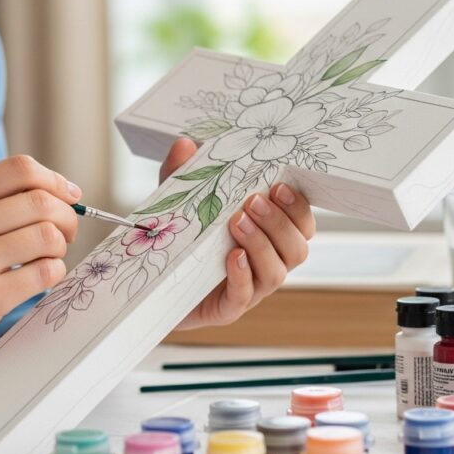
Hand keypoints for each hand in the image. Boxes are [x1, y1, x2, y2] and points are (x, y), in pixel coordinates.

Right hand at [0, 155, 79, 381]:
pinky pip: (45, 273)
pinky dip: (54, 273)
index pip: (20, 169)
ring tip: (48, 258)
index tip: (70, 196)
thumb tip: (56, 192)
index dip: (55, 180)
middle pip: (41, 201)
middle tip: (67, 233)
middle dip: (67, 216)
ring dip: (60, 247)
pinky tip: (41, 279)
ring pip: (48, 236)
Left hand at [158, 139, 315, 329]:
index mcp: (269, 236)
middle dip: (279, 222)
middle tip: (252, 202)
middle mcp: (267, 263)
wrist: (151, 286)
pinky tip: (232, 258)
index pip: (301, 223)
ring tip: (237, 223)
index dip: (298, 206)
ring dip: (261, 245)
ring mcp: (250, 289)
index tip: (278, 186)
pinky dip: (243, 276)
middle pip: (297, 248)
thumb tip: (185, 143)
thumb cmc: (180, 241)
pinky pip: (245, 296)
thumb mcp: (181, 201)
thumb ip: (184, 174)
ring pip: (277, 273)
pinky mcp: (227, 310)